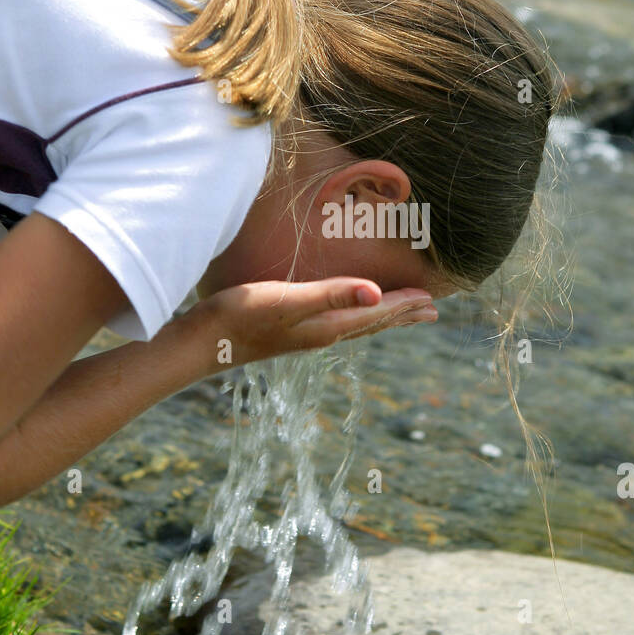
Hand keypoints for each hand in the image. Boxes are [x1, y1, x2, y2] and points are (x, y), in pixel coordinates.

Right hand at [187, 278, 437, 372]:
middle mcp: (322, 334)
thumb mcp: (289, 300)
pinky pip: (337, 321)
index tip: (433, 297)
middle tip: (432, 311)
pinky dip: (356, 315)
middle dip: (403, 315)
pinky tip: (346, 313)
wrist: (200, 341)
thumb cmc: (241, 315)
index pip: (377, 314)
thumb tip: (376, 293)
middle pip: (372, 323)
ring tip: (401, 312)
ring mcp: (305, 334)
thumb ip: (332, 294)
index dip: (405, 304)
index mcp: (328, 327)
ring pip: (356, 324)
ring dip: (382, 317)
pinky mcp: (289, 329)